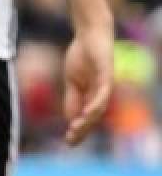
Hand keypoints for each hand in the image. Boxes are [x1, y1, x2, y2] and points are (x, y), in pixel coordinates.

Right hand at [62, 22, 113, 145]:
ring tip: (76, 129)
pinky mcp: (106, 75)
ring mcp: (105, 85)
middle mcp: (101, 94)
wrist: (89, 33)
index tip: (68, 141)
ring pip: (99, 109)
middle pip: (93, 117)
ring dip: (88, 121)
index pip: (87, 118)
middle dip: (82, 130)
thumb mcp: (72, 80)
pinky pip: (102, 94)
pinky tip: (86, 113)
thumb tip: (71, 118)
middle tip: (70, 141)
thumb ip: (72, 98)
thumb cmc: (82, 55)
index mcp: (92, 96)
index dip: (78, 130)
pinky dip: (95, 105)